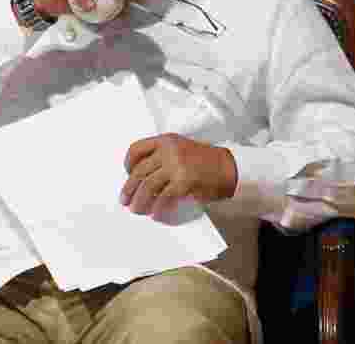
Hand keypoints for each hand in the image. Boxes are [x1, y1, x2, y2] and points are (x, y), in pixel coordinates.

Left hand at [120, 133, 237, 216]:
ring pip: (148, 185)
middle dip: (129, 188)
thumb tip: (141, 178)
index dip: (128, 164)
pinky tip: (155, 214)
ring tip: (136, 209)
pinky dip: (158, 208)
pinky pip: (164, 197)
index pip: (136, 149)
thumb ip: (161, 157)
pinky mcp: (184, 182)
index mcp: (165, 140)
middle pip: (140, 171)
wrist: (229, 168)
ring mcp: (176, 166)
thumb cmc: (205, 161)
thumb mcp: (180, 148)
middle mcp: (168, 151)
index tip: (127, 175)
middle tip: (124, 199)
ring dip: (140, 200)